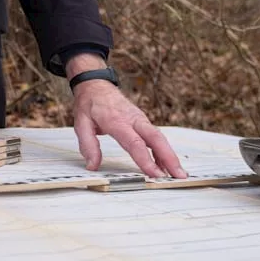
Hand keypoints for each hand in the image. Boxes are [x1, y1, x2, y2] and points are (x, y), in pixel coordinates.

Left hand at [71, 79, 186, 178]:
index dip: (146, 160)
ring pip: (159, 138)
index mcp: (117, 120)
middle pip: (156, 139)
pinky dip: (163, 151)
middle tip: (179, 176)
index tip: (155, 174)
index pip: (135, 143)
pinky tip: (167, 166)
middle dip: (169, 158)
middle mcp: (133, 119)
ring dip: (170, 156)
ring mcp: (140, 119)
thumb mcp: (81, 123)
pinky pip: (156, 137)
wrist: (96, 84)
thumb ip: (88, 145)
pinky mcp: (143, 122)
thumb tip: (93, 166)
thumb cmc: (90, 103)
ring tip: (179, 175)